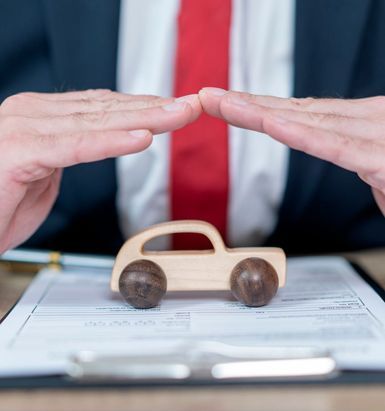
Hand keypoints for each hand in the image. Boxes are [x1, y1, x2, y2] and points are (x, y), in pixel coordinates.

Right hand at [0, 89, 200, 251]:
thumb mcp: (45, 174)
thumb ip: (69, 153)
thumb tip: (97, 142)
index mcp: (41, 118)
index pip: (102, 108)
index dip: (143, 108)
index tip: (176, 109)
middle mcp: (33, 115)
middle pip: (107, 109)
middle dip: (155, 108)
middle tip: (192, 105)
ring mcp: (25, 129)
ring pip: (98, 122)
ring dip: (145, 118)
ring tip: (180, 115)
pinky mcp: (20, 152)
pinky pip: (76, 146)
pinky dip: (112, 142)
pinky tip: (143, 137)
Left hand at [200, 87, 384, 214]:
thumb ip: (372, 168)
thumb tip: (363, 171)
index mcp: (363, 126)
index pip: (302, 116)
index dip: (261, 110)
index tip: (228, 105)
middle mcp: (365, 123)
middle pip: (294, 112)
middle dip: (245, 105)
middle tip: (206, 96)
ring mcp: (375, 136)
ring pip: (305, 122)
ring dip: (256, 112)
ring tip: (218, 103)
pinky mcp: (383, 158)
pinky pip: (335, 146)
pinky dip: (299, 134)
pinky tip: (269, 123)